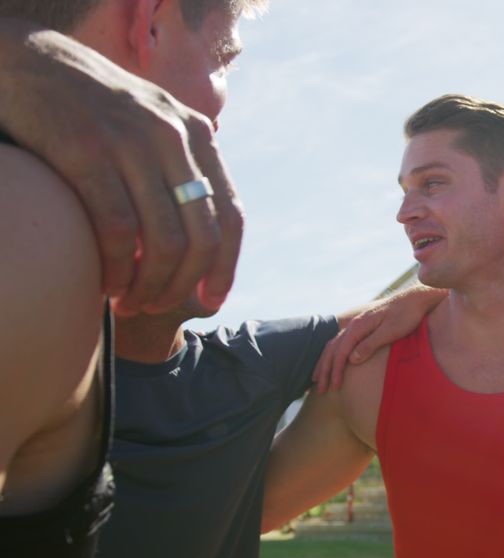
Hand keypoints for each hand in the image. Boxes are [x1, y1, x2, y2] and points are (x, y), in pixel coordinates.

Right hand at [0, 21, 242, 314]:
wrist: (28, 61)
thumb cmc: (93, 105)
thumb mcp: (152, 120)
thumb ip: (183, 161)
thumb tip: (207, 221)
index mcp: (196, 133)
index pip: (231, 214)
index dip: (226, 266)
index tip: (210, 301)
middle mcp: (172, 137)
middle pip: (202, 237)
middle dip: (183, 284)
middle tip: (156, 306)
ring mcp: (131, 144)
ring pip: (164, 241)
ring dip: (150, 286)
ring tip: (130, 303)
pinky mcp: (86, 153)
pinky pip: (119, 231)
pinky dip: (118, 269)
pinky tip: (107, 286)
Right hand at [312, 286, 447, 392]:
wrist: (415, 299)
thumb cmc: (406, 316)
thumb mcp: (390, 331)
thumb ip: (370, 344)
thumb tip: (351, 359)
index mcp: (359, 326)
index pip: (341, 352)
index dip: (336, 370)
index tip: (335, 387)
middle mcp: (355, 324)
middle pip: (333, 349)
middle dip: (325, 369)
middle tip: (320, 389)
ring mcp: (358, 324)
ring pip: (334, 345)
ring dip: (326, 363)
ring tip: (318, 378)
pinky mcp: (364, 326)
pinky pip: (342, 342)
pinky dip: (334, 354)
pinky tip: (333, 362)